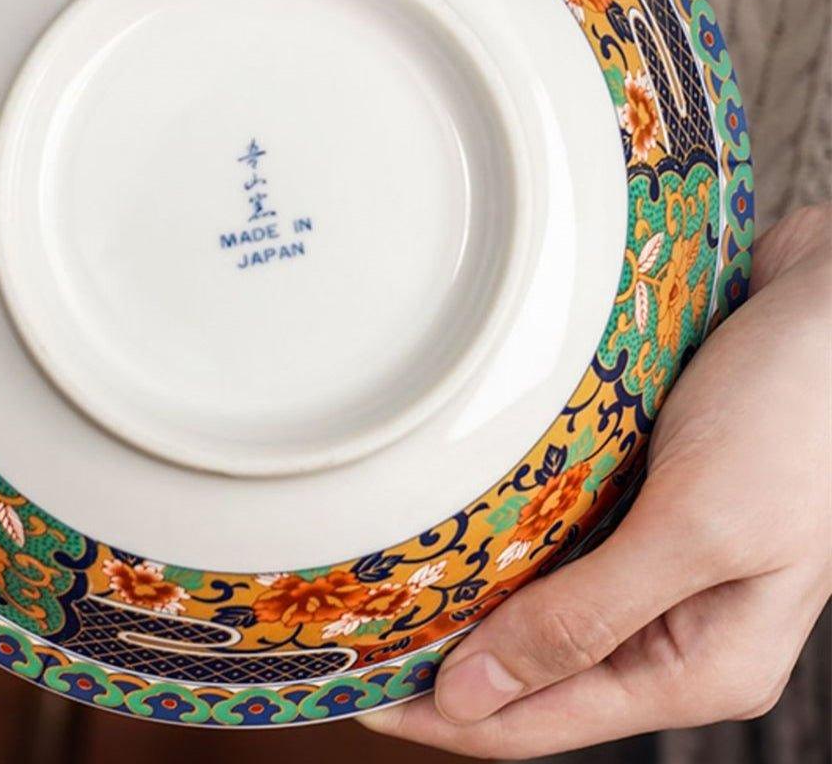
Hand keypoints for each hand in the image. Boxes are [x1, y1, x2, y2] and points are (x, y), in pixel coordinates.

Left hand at [364, 203, 831, 757]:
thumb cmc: (797, 413)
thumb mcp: (700, 528)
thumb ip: (593, 617)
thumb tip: (477, 696)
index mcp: (702, 663)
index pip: (541, 719)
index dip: (443, 716)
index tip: (352, 692)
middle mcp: (674, 621)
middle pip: (532, 667)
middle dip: (442, 658)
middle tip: (345, 631)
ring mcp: (656, 557)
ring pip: (535, 601)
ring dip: (463, 595)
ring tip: (374, 580)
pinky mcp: (640, 495)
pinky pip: (552, 535)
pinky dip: (498, 534)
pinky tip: (443, 515)